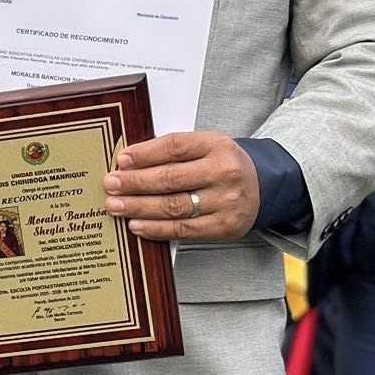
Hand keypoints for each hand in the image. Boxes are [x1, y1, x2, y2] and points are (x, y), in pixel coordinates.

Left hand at [103, 131, 259, 242]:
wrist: (264, 186)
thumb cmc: (225, 165)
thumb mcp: (206, 146)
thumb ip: (173, 151)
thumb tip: (129, 162)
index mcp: (217, 145)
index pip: (174, 147)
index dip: (144, 154)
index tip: (121, 160)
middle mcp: (223, 172)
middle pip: (170, 178)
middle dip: (134, 182)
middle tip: (110, 185)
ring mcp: (225, 201)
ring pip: (173, 206)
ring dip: (139, 207)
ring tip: (116, 206)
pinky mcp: (223, 226)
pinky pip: (183, 229)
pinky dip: (156, 228)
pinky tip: (137, 224)